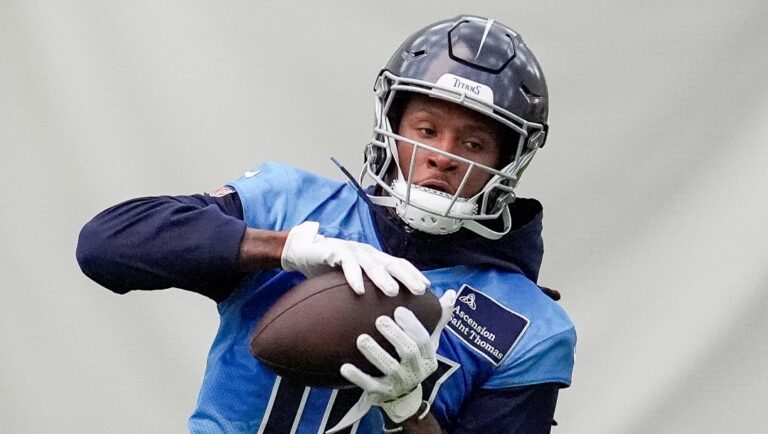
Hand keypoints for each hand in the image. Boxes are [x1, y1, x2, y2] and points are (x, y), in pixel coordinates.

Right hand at [280, 221, 429, 295]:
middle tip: (420, 290)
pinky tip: (360, 290)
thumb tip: (385, 311)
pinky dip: (354, 276)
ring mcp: (352, 251)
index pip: (399, 265)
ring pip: (372, 264)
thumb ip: (368, 289)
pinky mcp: (335, 251)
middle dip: (407, 276)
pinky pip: (347, 263)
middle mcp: (367, 253)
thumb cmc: (330, 269)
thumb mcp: (353, 279)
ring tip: (393, 291)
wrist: (303, 252)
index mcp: (375, 258)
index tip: (428, 289)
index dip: (414, 274)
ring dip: (383, 278)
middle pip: (392, 263)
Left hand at [326, 290, 456, 432]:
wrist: (404, 397)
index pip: (423, 339)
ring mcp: (399, 383)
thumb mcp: (429, 342)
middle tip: (380, 320)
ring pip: (389, 368)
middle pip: (408, 352)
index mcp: (429, 357)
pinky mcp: (381, 393)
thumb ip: (439, 318)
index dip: (412, 325)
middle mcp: (416, 371)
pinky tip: (345, 367)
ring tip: (361, 339)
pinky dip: (357, 377)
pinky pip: (369, 385)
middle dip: (395, 335)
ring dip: (375, 353)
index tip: (398, 309)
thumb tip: (452, 293)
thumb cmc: (414, 359)